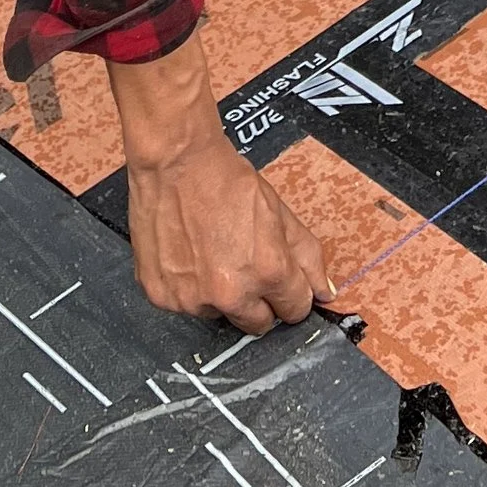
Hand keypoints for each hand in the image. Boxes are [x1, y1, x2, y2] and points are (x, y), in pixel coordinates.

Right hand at [110, 36, 331, 332]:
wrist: (176, 162)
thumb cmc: (228, 180)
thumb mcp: (279, 212)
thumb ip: (307, 256)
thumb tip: (324, 292)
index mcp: (268, 272)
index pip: (295, 310)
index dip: (290, 293)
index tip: (281, 282)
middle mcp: (231, 294)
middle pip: (258, 324)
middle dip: (258, 302)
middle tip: (244, 267)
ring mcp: (193, 300)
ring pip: (219, 315)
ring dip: (220, 296)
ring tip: (210, 254)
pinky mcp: (162, 297)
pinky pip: (185, 306)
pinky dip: (187, 288)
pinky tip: (186, 256)